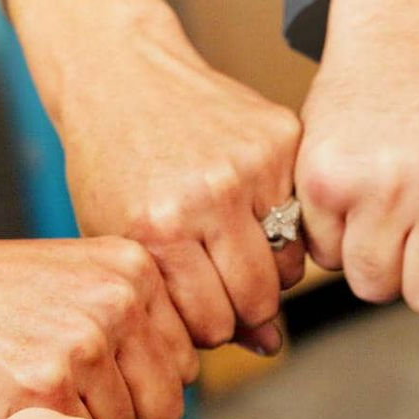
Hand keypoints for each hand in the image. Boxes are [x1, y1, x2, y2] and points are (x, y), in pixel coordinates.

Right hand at [0, 222, 196, 418]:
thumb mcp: (81, 277)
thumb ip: (142, 314)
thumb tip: (203, 374)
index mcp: (138, 268)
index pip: (188, 360)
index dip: (143, 379)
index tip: (95, 367)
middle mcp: (121, 299)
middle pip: (170, 401)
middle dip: (125, 411)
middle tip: (66, 390)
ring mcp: (84, 342)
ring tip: (35, 390)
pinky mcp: (44, 386)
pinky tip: (14, 403)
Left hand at [14, 0, 301, 352]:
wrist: (122, 73)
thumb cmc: (114, 163)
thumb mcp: (126, 241)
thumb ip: (186, 304)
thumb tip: (270, 345)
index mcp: (159, 228)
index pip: (214, 322)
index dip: (210, 329)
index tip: (200, 313)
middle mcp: (208, 195)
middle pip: (259, 298)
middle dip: (244, 307)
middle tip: (224, 289)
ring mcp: (251, 164)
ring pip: (292, 262)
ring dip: (271, 270)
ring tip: (238, 253)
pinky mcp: (282, 138)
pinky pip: (305, 215)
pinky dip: (286, 225)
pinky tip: (252, 212)